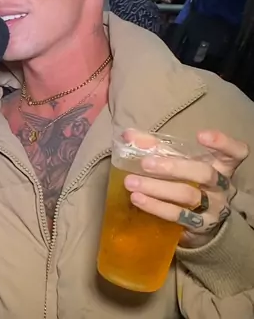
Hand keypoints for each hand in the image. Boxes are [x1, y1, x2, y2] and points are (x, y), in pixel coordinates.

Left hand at [123, 130, 247, 248]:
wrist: (199, 224)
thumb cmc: (187, 184)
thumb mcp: (177, 163)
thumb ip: (155, 147)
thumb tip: (128, 135)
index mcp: (221, 166)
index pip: (234, 153)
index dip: (223, 143)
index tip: (201, 135)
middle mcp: (221, 187)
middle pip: (204, 173)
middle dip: (173, 167)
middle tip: (145, 163)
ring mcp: (213, 208)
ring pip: (188, 195)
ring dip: (156, 188)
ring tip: (131, 182)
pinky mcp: (200, 226)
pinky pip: (178, 215)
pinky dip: (156, 206)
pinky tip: (138, 199)